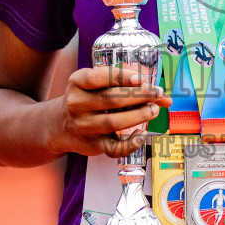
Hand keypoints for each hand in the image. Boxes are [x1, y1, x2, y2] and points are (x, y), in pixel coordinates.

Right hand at [52, 66, 170, 157]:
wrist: (61, 125)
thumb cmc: (89, 99)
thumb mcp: (97, 85)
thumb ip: (126, 86)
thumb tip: (163, 96)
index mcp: (77, 82)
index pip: (98, 77)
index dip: (120, 77)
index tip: (140, 78)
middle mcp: (76, 103)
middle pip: (111, 99)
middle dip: (139, 95)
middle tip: (158, 93)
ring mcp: (82, 126)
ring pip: (113, 122)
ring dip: (139, 116)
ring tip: (154, 110)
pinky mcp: (91, 145)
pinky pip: (114, 147)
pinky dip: (131, 143)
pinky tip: (142, 135)